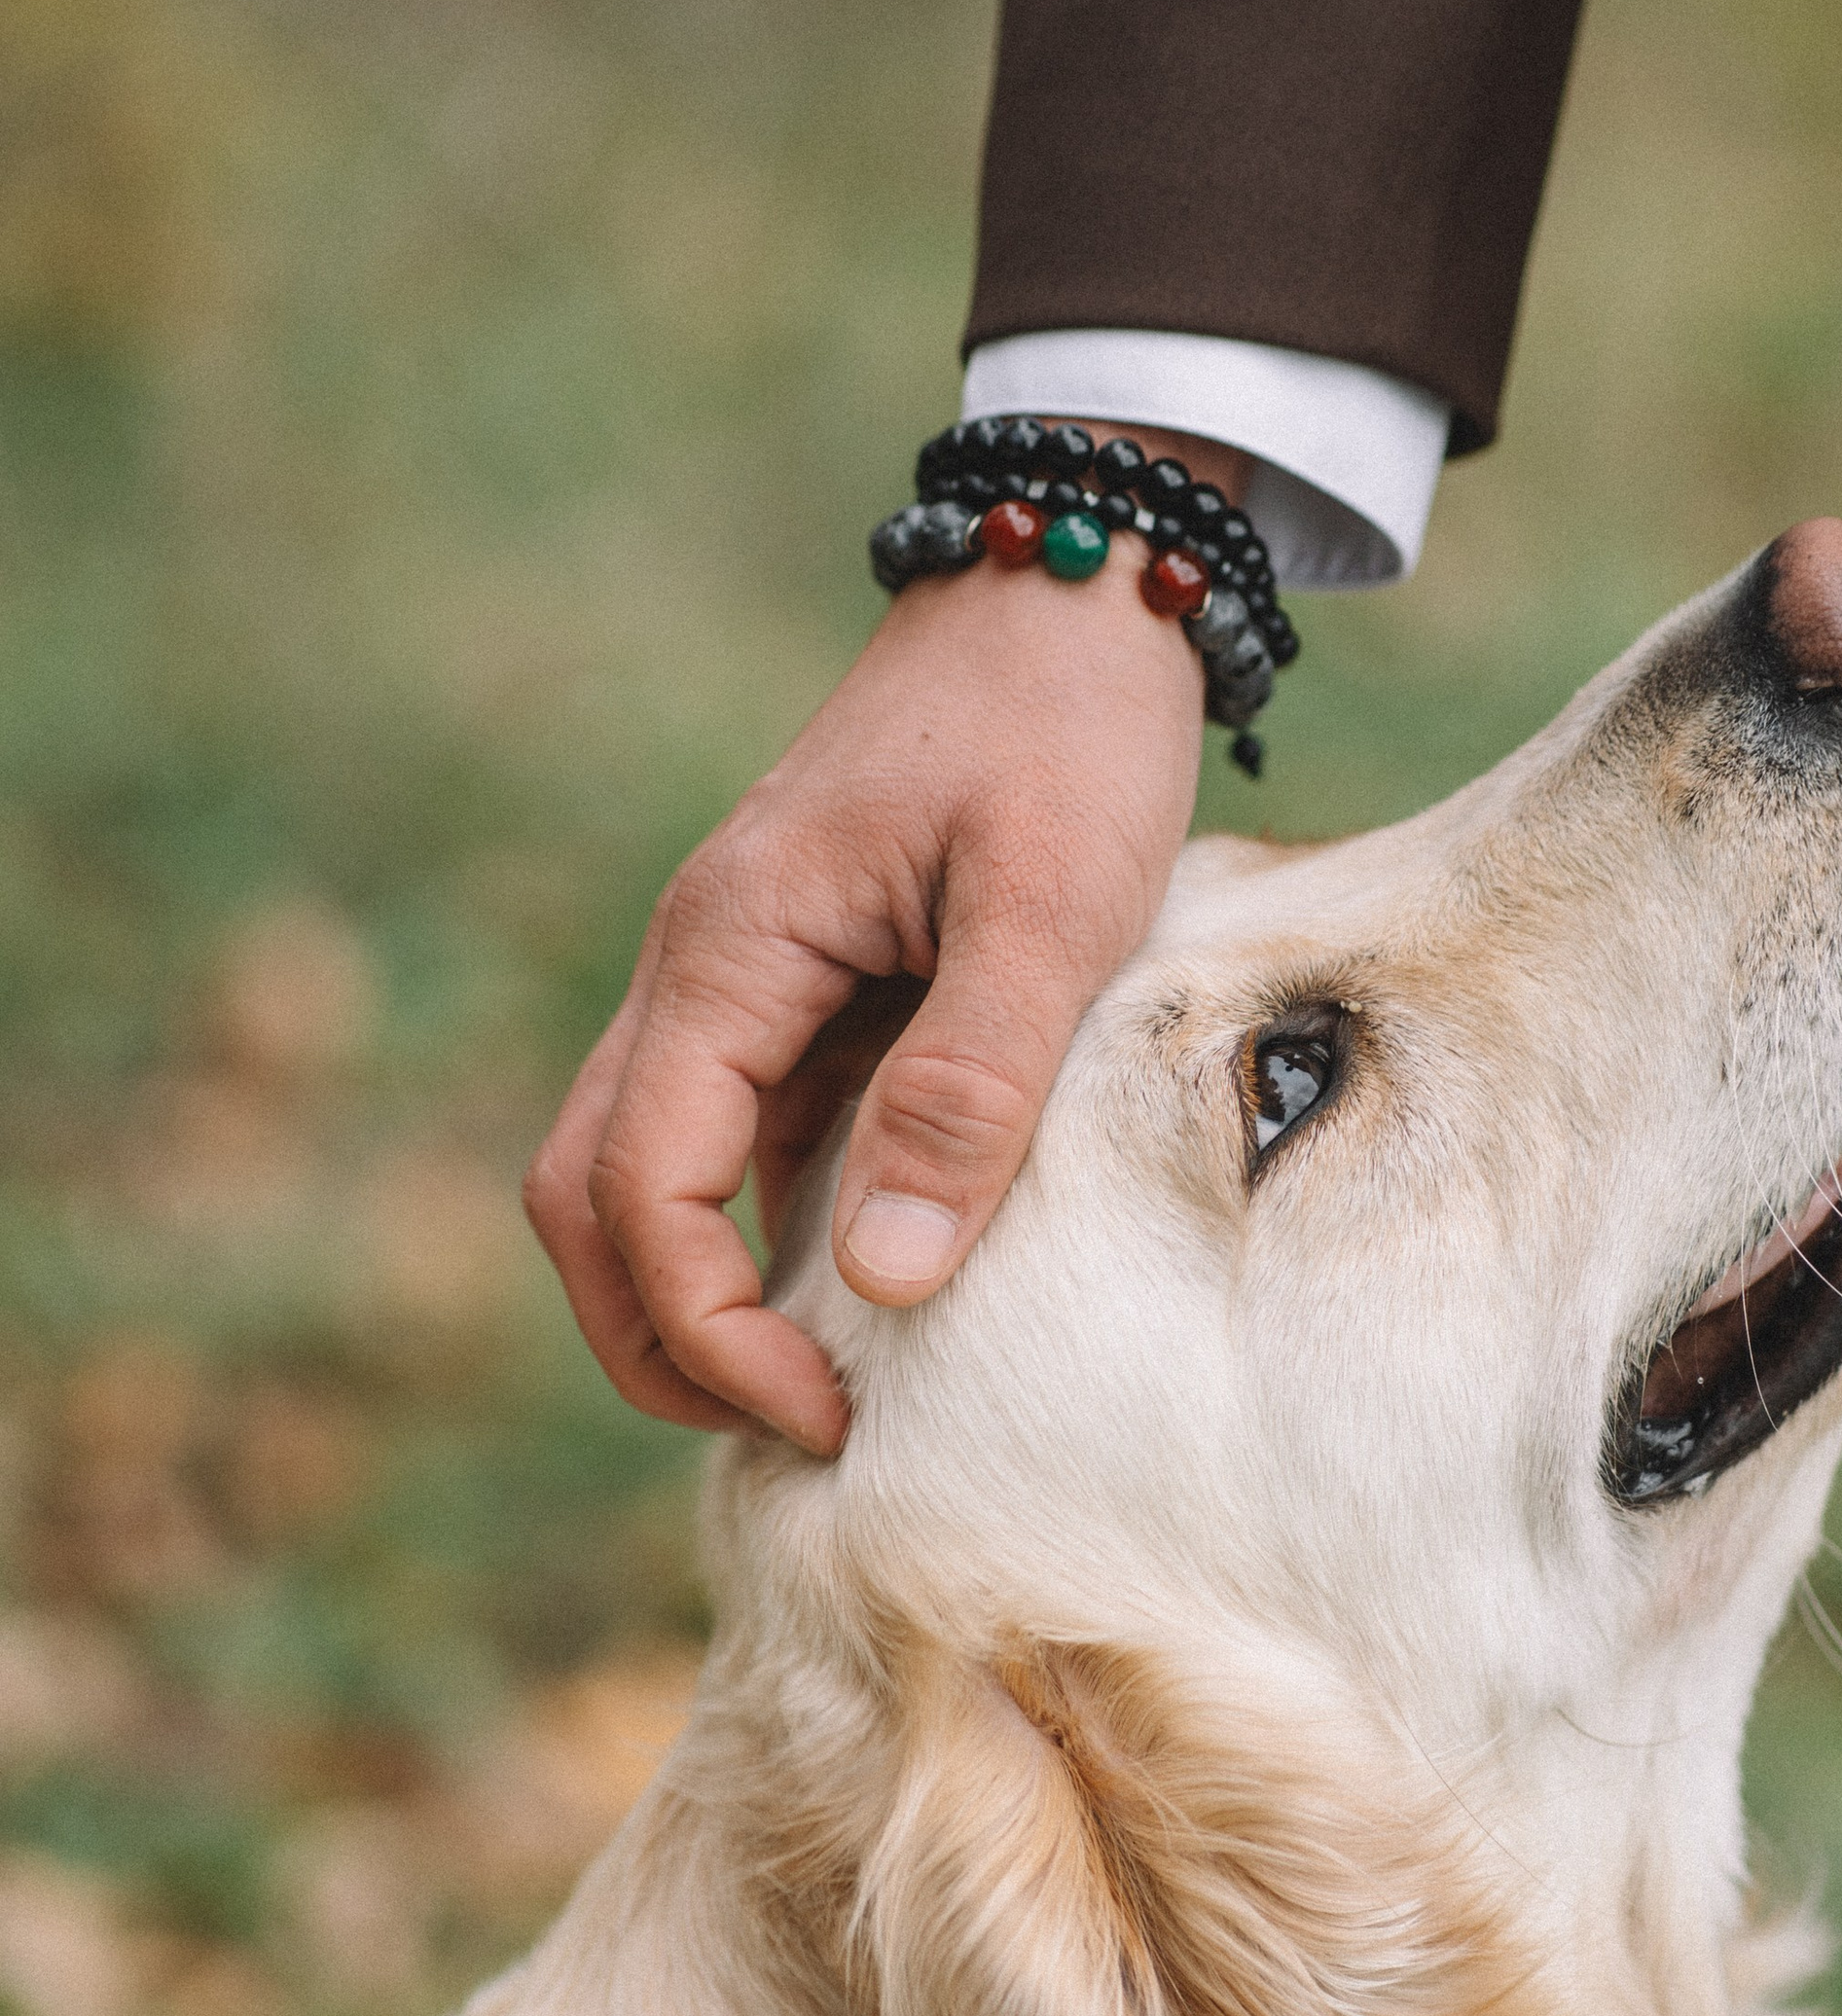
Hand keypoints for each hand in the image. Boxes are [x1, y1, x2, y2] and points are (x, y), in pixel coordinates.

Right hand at [525, 440, 1240, 1449]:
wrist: (1078, 581)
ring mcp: (745, 974)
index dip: (706, 1332)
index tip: (829, 1415)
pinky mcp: (804, 980)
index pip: (637, 1190)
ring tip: (827, 1393)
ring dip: (698, 1293)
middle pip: (588, 1198)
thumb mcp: (1051, 906)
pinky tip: (869, 1291)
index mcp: (731, 949)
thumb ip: (968, 1087)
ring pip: (646, 1169)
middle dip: (658, 1341)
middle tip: (801, 1435)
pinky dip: (763, 1230)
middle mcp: (702, 966)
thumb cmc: (1072, 727)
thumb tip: (877, 1285)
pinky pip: (738, 1132)